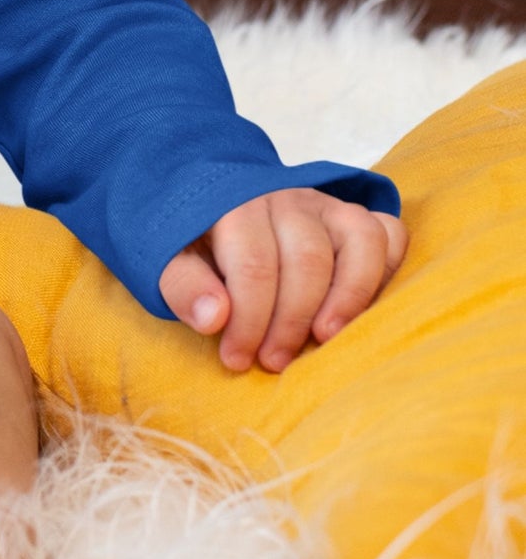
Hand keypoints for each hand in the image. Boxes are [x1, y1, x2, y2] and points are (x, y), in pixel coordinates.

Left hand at [158, 188, 409, 372]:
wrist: (211, 200)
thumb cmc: (194, 242)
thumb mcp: (169, 260)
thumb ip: (184, 286)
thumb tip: (214, 318)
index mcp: (234, 204)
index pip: (253, 264)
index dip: (249, 320)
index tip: (237, 358)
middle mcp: (284, 197)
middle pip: (307, 259)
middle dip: (292, 320)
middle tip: (274, 361)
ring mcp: (324, 204)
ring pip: (358, 241)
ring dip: (348, 298)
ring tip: (325, 340)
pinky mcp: (351, 216)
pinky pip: (388, 233)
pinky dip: (387, 269)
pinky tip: (364, 309)